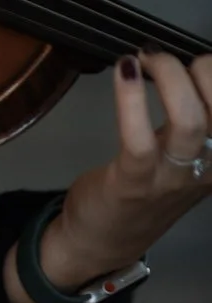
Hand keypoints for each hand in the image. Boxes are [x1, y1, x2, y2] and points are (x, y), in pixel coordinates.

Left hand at [8, 53, 211, 302]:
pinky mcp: (134, 183)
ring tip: (144, 60)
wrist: (101, 243)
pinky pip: (139, 137)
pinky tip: (125, 71)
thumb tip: (195, 68)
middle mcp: (206, 169)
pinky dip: (132, 97)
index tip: (193, 58)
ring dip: (169, 75)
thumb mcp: (183, 159)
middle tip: (162, 59)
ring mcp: (171, 178)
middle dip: (199, 67)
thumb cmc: (141, 193)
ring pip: (191, 119)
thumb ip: (196, 121)